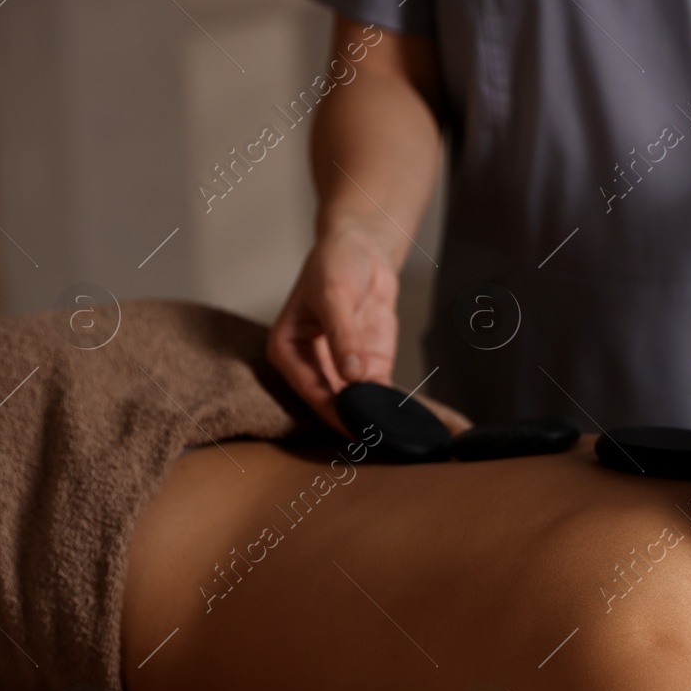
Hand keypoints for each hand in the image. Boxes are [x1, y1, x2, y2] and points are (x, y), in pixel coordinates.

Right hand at [268, 222, 400, 433]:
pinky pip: (378, 392)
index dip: (333, 411)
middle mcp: (311, 365)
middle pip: (331, 403)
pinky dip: (389, 406)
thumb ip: (342, 336)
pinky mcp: (368, 367)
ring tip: (393, 437)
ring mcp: (340, 369)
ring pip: (356, 403)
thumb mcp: (334, 296)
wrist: (363, 249)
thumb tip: (352, 375)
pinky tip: (403, 421)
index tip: (355, 429)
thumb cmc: (335, 265)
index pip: (310, 389)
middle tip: (378, 441)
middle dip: (354, 421)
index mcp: (287, 350)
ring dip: (373, 418)